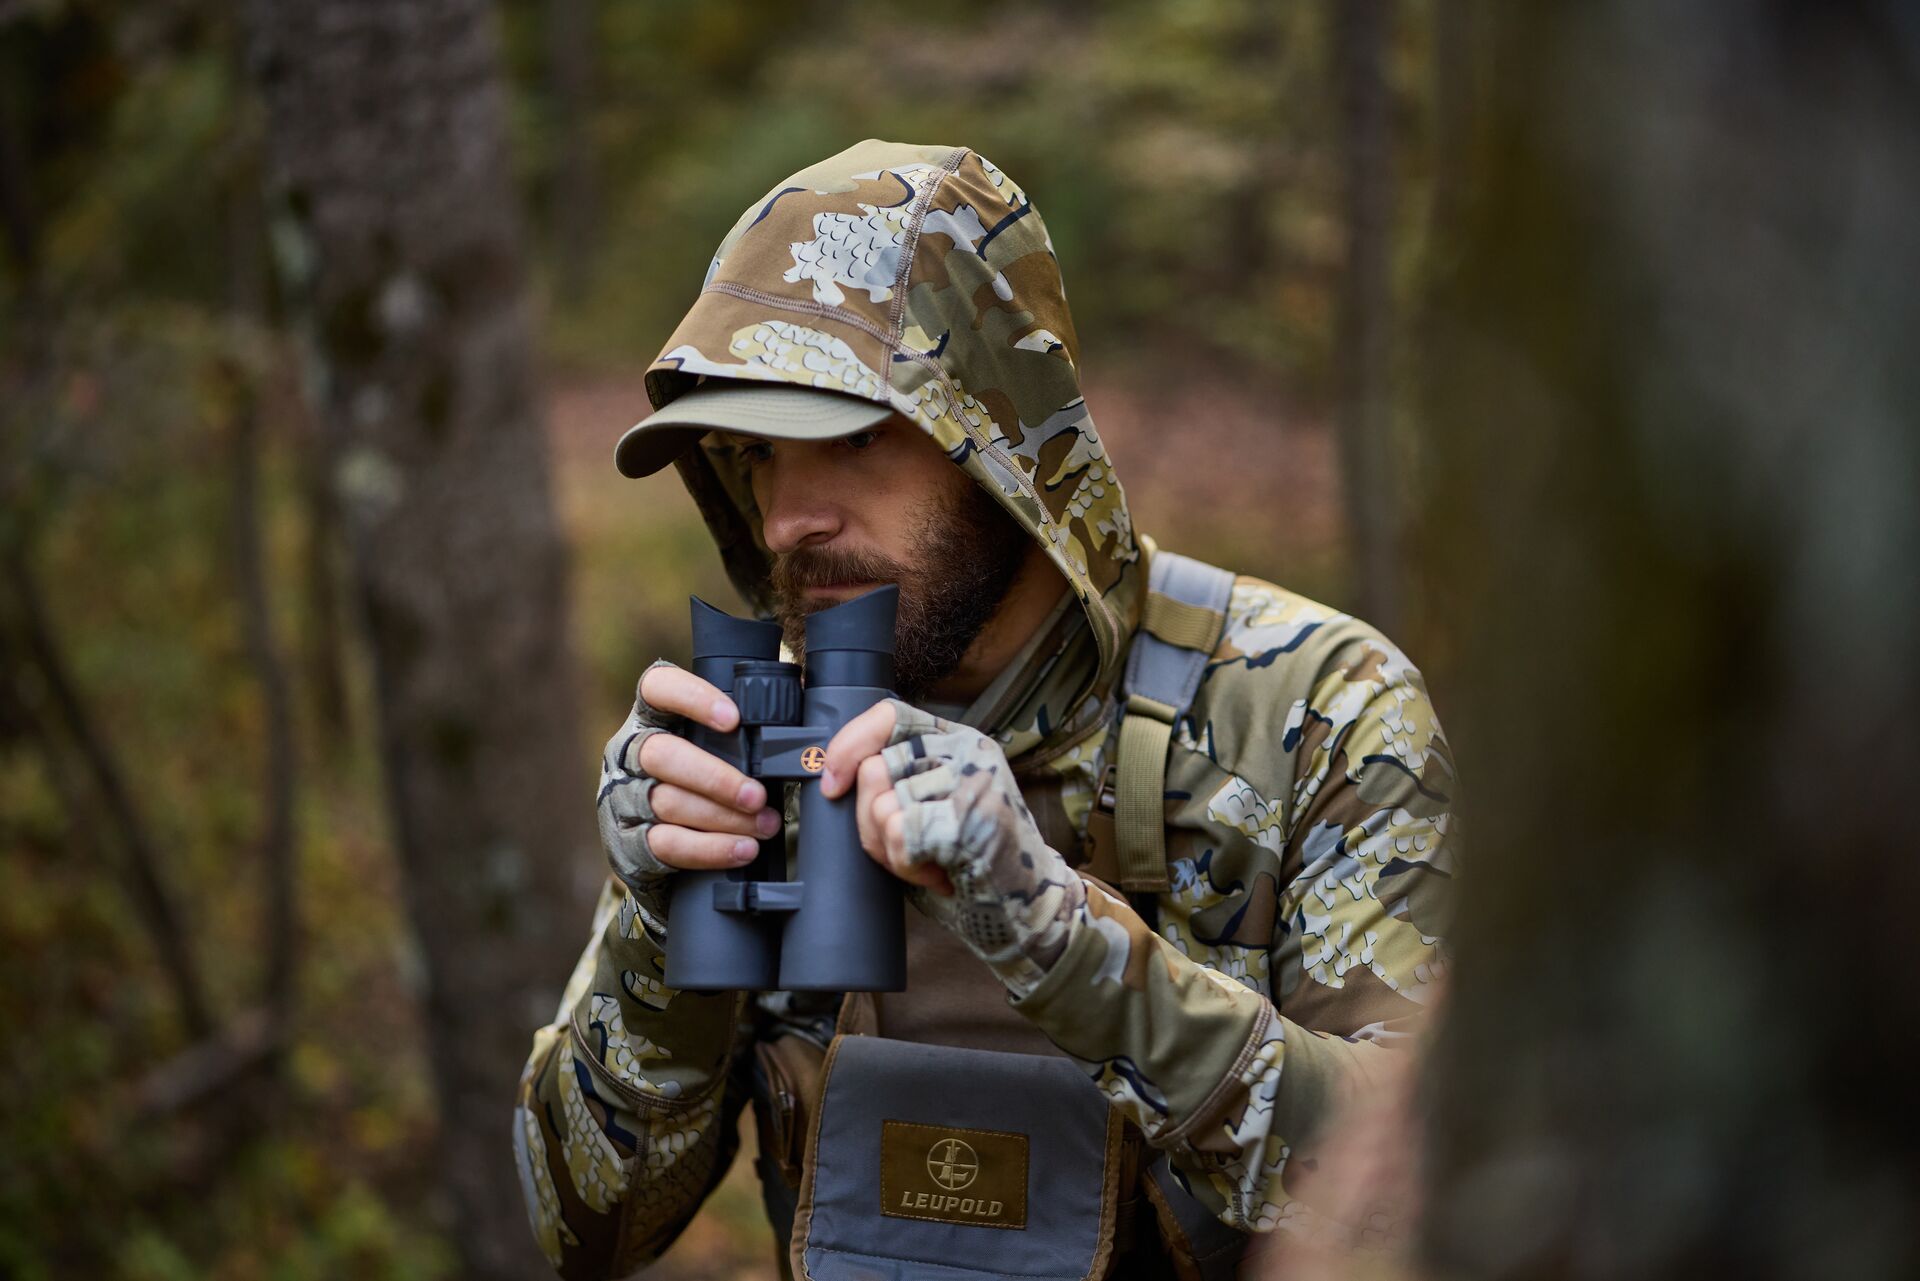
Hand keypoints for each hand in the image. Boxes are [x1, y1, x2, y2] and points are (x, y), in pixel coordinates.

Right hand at [597, 661, 784, 916]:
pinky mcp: (626, 841)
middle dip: (715, 777)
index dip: (693, 698)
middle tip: (758, 796)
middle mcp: (628, 752)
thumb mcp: (715, 747)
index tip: (734, 719)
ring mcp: (621, 797)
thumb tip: (802, 735)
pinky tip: (742, 849)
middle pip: (661, 755)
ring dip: (723, 818)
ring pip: (666, 803)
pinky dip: (710, 849)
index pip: (657, 688)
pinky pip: (666, 845)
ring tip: (765, 826)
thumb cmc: (701, 778)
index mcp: (650, 717)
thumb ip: (742, 734)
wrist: (663, 840)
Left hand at [820, 700, 1085, 996]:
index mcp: (955, 740)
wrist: (1026, 909)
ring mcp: (973, 779)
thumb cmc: (969, 863)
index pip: (889, 716)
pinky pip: (902, 835)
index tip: (832, 785)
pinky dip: (908, 865)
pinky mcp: (970, 815)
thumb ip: (893, 783)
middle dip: (870, 822)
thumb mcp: (928, 809)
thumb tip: (833, 778)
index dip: (848, 746)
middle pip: (875, 768)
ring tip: (931, 861)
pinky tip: (939, 872)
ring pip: (883, 806)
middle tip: (908, 848)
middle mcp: (968, 750)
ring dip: (893, 850)